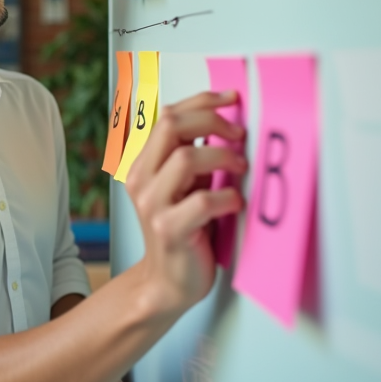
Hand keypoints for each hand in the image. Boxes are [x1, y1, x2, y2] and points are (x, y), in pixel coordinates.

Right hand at [125, 91, 245, 314]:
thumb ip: (192, 156)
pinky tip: (234, 202)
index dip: (201, 101)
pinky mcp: (170, 229)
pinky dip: (227, 197)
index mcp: (142, 164)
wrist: (167, 282)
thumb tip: (225, 123)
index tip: (230, 99)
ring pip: (186, 158)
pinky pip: (202, 201)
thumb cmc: (182, 231)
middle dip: (212, 121)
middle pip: (171, 125)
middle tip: (237, 133)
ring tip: (239, 167)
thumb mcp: (183, 185)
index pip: (167, 115)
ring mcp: (153, 205)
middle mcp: (141, 179)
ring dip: (222, 157)